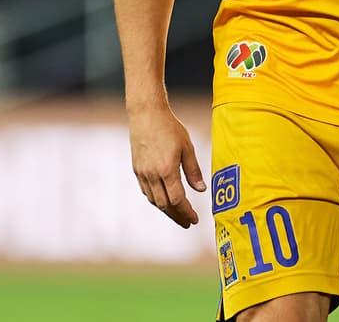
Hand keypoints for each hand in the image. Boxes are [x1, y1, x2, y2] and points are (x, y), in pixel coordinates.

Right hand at [127, 104, 206, 227]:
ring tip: (178, 214)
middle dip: (177, 216)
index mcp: (167, 170)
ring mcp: (142, 173)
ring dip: (167, 210)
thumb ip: (194, 170)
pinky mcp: (137, 170)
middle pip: (165, 205)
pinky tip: (164, 200)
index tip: (195, 219)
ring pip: (154, 200)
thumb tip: (201, 189)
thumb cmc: (170, 128)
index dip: (187, 212)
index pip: (178, 200)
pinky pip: (146, 192)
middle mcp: (152, 175)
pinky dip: (156, 200)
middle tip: (188, 222)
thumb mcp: (187, 147)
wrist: (146, 115)